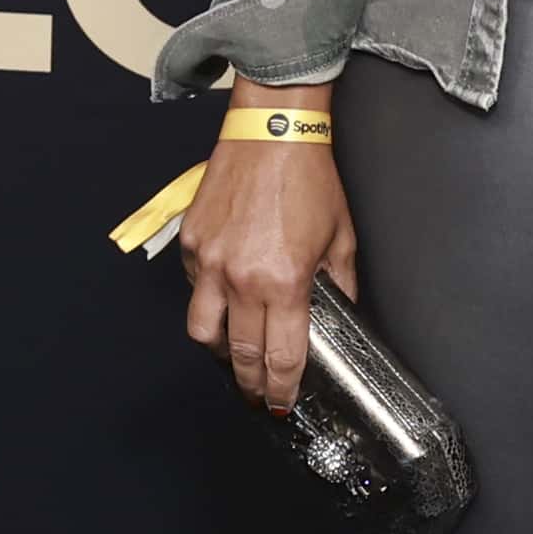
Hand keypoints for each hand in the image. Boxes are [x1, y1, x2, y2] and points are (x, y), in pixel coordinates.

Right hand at [180, 81, 359, 411]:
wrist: (272, 131)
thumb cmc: (310, 180)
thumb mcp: (341, 238)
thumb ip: (340, 285)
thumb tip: (338, 314)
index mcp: (284, 282)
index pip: (280, 356)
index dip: (281, 388)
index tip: (281, 402)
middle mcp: (241, 278)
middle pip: (240, 354)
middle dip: (250, 383)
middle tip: (257, 394)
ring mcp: (210, 261)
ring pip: (203, 330)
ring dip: (220, 350)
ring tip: (234, 354)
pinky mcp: (191, 242)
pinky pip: (193, 288)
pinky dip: (207, 301)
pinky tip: (223, 298)